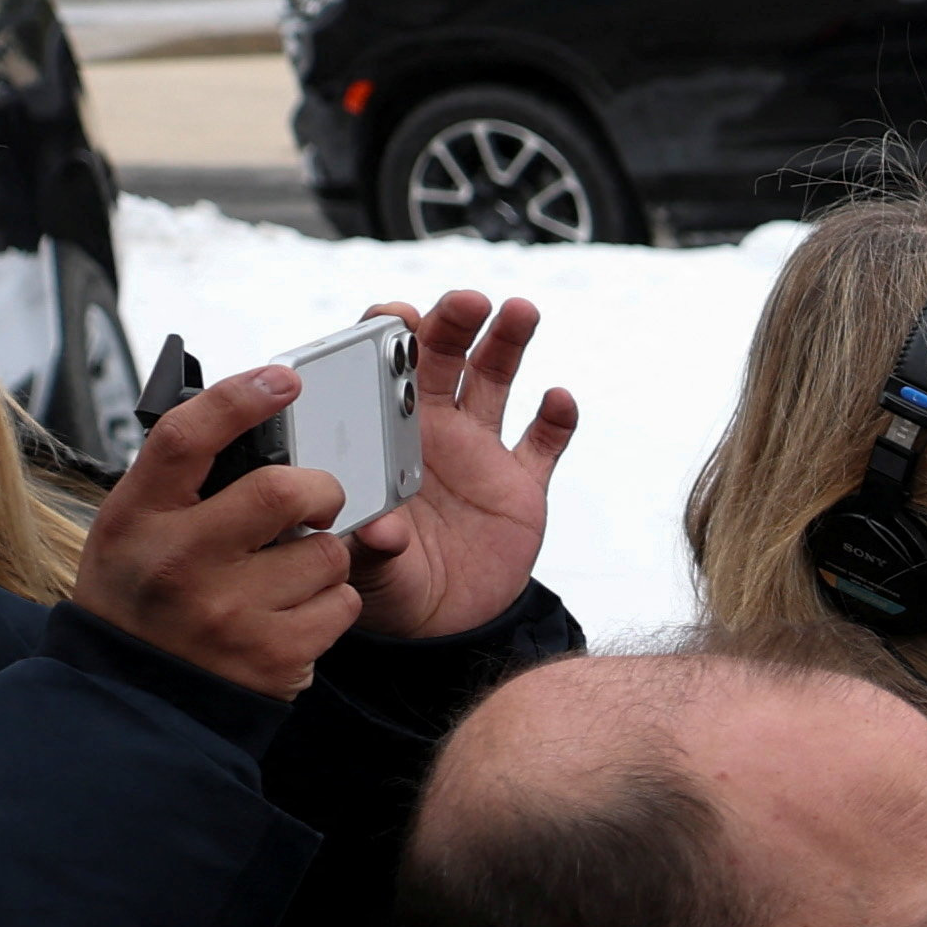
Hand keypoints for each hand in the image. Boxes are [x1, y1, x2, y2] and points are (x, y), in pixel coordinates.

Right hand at [68, 366, 352, 698]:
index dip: (241, 399)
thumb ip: (183, 485)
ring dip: (323, 558)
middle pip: (285, 491)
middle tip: (316, 500)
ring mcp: (229, 611)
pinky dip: (331, 604)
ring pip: (327, 552)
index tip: (284, 378)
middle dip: (320, 489)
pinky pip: (341, 603)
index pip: (188, 439)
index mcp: (139, 517)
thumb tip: (254, 427)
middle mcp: (181, 561)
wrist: (134, 696)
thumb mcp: (133, 530)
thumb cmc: (141, 600)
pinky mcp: (274, 654)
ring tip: (285, 575)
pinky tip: (292, 614)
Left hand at [341, 291, 574, 641]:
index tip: (398, 316)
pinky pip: (543, 443)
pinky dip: (555, 419)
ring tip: (519, 311)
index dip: (388, 335)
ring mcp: (479, 454)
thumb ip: (370, 550)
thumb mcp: (369, 574)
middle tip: (467, 301)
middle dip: (453, 322)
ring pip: (496, 380)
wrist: (445, 625)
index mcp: (382, 437)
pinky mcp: (521, 485)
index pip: (380, 370)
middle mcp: (430, 432)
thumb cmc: (388, 588)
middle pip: (443, 357)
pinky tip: (558, 400)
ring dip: (507, 342)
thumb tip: (380, 530)